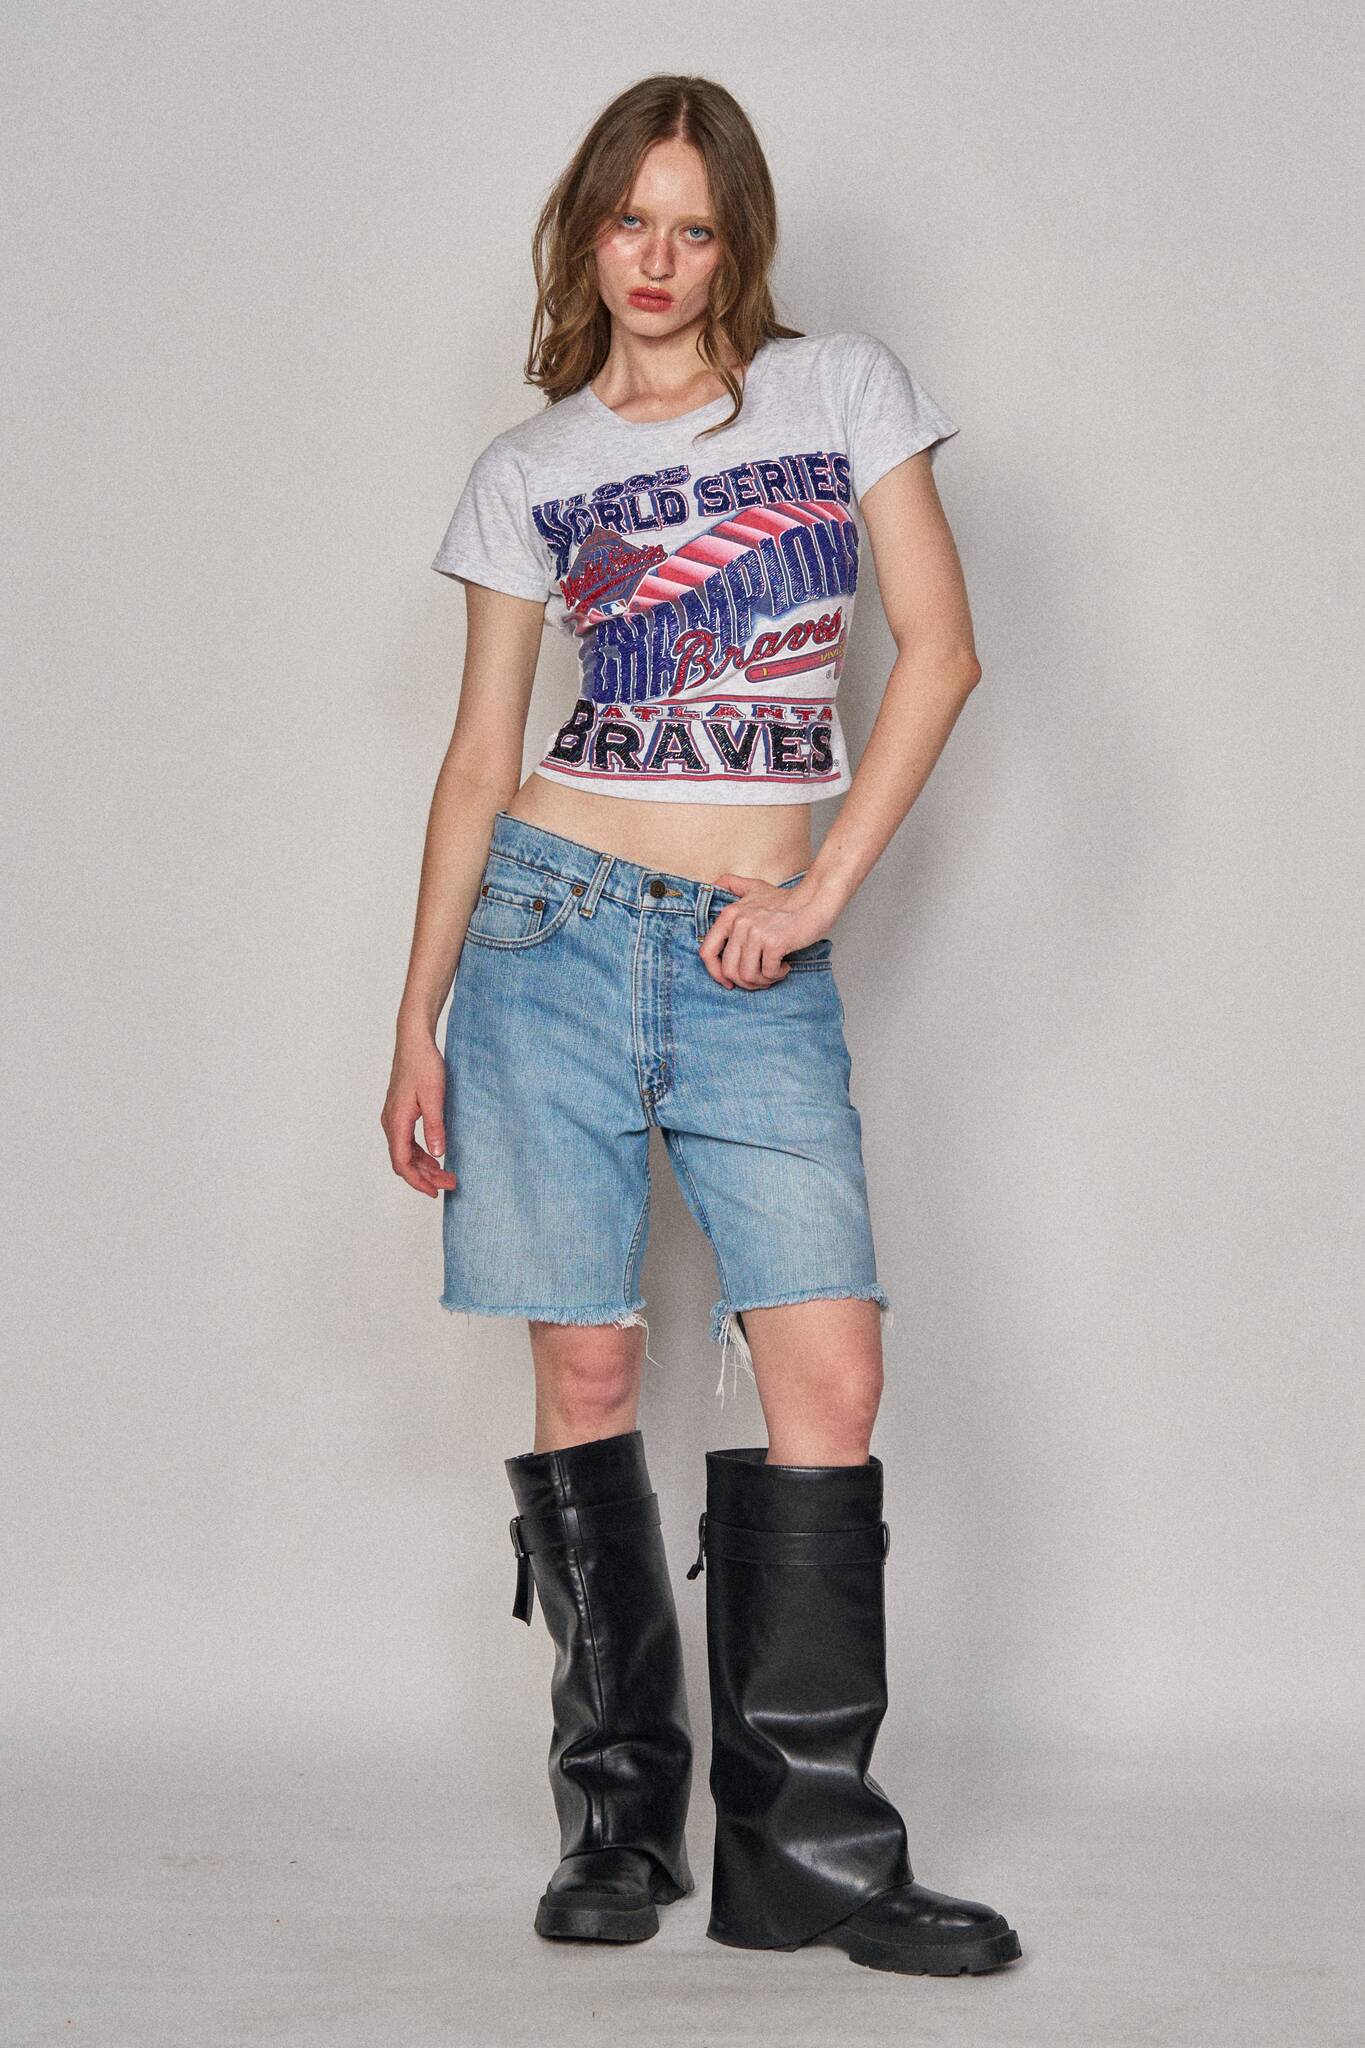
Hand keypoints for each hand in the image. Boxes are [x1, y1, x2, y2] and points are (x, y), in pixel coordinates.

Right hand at [381, 1027, 457, 1196]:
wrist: (414, 1042)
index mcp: (396, 1122)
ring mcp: (393, 1118)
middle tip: (449, 1184)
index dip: (418, 1181)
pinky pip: (407, 1141)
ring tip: (446, 1174)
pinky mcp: (400, 1112)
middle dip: (425, 1177)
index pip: (402, 1163)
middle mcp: (390, 1123)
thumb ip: (435, 1126)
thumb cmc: (424, 1065)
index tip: (435, 1192)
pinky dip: (420, 1153)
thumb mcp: (434, 1097)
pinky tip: (435, 1155)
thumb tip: (437, 1154)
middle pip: (403, 1161)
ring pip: (405, 1152)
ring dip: (424, 1166)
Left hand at [698, 872, 832, 990]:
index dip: (715, 973)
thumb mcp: (753, 887)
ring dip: (762, 981)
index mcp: (729, 915)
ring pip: (747, 976)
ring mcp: (756, 933)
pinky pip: (767, 973)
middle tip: (760, 979)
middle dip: (745, 982)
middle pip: (729, 971)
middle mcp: (739, 923)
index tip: (727, 981)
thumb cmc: (787, 899)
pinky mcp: (774, 943)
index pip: (707, 952)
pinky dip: (776, 975)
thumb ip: (731, 884)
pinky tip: (785, 966)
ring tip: (773, 973)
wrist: (815, 899)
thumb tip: (712, 883)